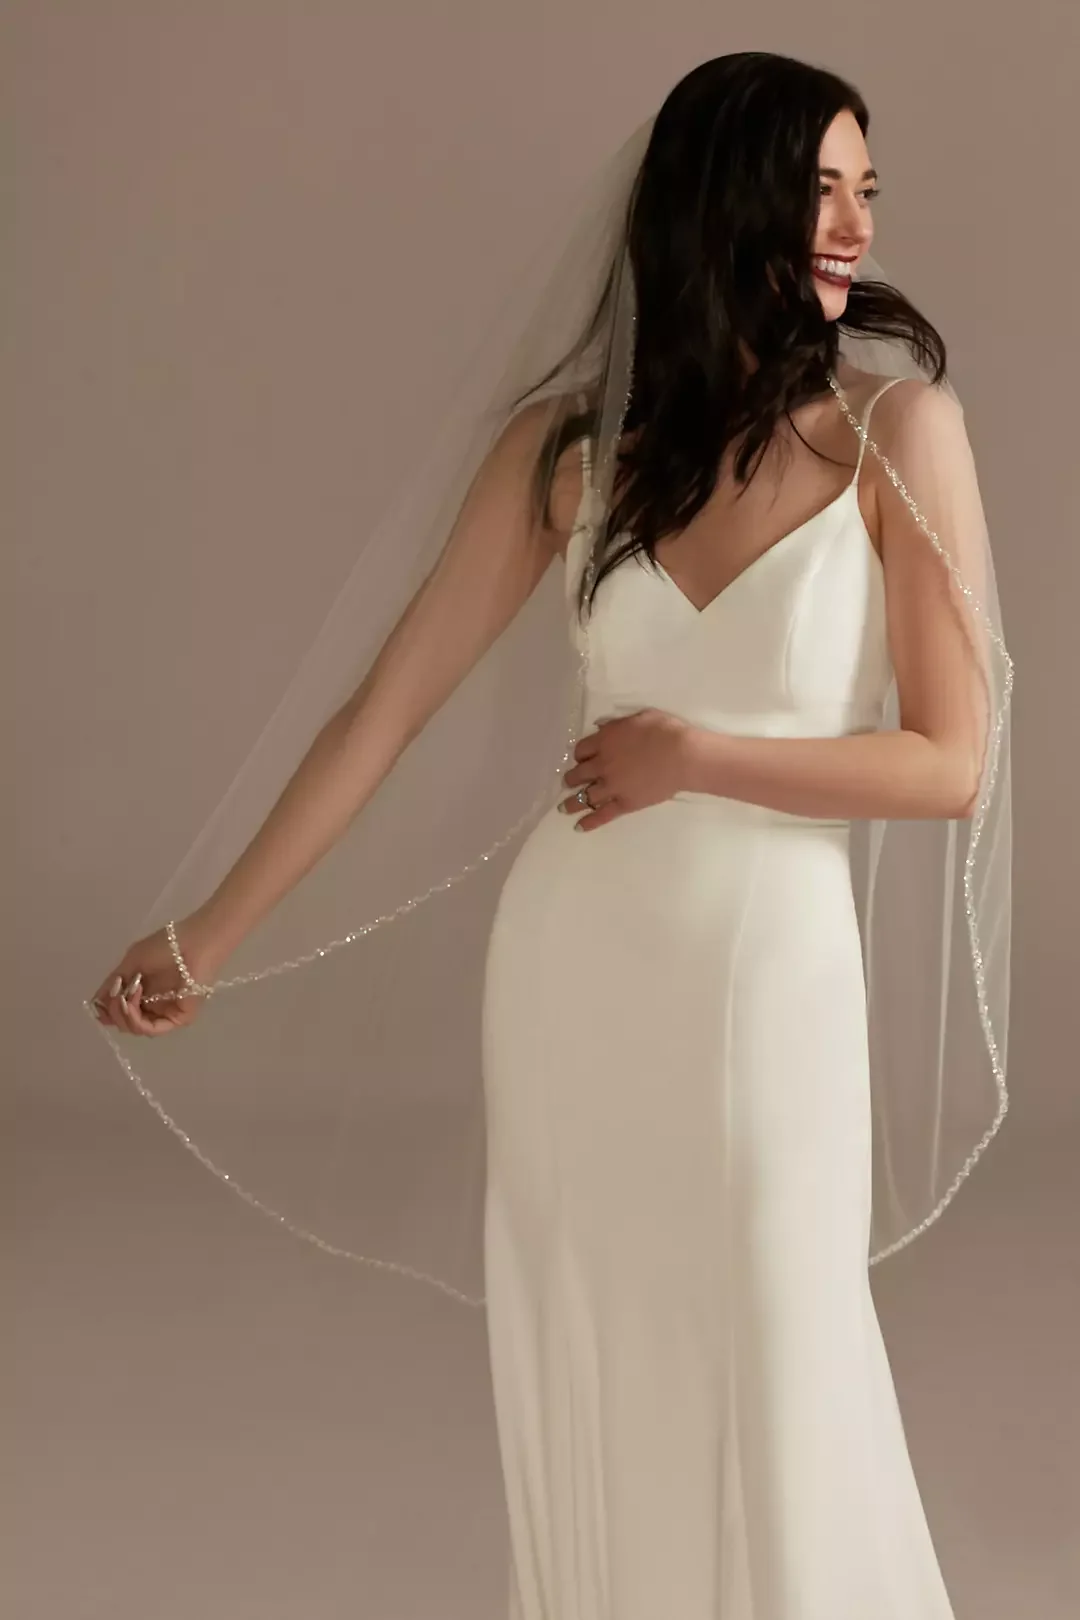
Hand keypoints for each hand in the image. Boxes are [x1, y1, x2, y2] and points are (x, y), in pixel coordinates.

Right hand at [88, 914, 219, 1037]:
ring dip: (123, 1013)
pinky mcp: (179, 1019)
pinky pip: (152, 1029)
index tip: (97, 1005)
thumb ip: (113, 984)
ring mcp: (166, 1013)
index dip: (106, 1011)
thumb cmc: (165, 946)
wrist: (194, 941)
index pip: (120, 1011)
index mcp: (143, 992)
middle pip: (124, 1022)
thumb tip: (96, 1002)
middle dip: (113, 1011)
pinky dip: (136, 1018)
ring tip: (126, 994)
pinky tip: (133, 1000)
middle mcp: (153, 1005)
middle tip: (116, 995)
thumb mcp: (131, 963)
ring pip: (135, 1028)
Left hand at [558, 710, 695, 829]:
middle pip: (578, 774)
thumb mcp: (639, 717)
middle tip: (569, 782)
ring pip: (585, 796)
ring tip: (563, 808)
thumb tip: (603, 728)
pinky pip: (602, 814)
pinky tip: (579, 826)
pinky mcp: (625, 803)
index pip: (581, 750)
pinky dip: (589, 821)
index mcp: (605, 741)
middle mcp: (602, 764)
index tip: (581, 759)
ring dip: (571, 802)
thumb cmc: (665, 731)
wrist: (682, 755)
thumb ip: (618, 724)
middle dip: (571, 779)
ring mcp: (612, 786)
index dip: (579, 755)